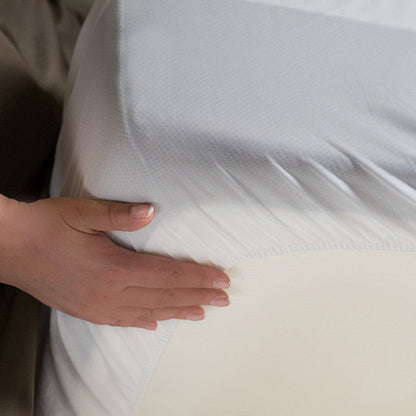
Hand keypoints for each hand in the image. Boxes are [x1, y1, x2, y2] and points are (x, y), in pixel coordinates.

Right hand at [0, 195, 229, 329]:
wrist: (9, 248)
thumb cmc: (46, 226)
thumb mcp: (82, 212)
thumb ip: (119, 214)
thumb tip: (151, 211)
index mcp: (114, 268)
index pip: (168, 275)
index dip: (198, 277)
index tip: (221, 279)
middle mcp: (110, 292)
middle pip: (165, 296)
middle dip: (198, 295)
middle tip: (224, 297)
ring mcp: (98, 305)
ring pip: (149, 311)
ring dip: (178, 310)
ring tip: (203, 312)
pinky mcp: (86, 310)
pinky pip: (122, 320)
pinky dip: (144, 321)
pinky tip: (157, 323)